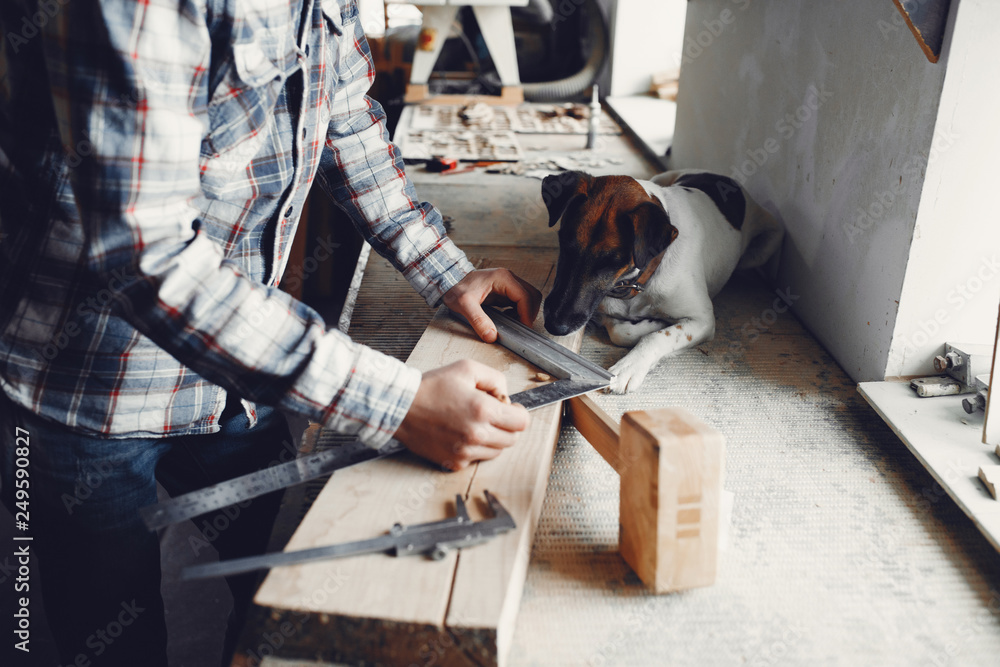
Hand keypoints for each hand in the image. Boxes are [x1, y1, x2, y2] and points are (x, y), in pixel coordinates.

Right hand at [394, 360, 530, 469]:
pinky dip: (474, 448)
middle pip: (512, 439)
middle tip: (493, 415)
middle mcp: (476, 434)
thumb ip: (495, 379)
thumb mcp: (467, 368)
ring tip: (475, 423)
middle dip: (507, 426)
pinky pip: (476, 459)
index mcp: (483, 410)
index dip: (519, 413)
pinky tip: (461, 433)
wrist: (401, 407)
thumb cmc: (430, 387)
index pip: (522, 422)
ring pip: (496, 451)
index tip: (512, 409)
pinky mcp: (454, 462)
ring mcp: (465, 451)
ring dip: (493, 438)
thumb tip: (506, 396)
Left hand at [443, 268, 541, 342]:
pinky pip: (520, 301)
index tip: (523, 328)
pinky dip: (519, 311)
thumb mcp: (464, 305)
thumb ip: (478, 320)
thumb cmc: (455, 288)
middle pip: (532, 295)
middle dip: (530, 313)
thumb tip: (491, 336)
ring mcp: (508, 284)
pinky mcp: (504, 290)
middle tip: (521, 327)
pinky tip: (508, 318)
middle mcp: (508, 279)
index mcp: (503, 278)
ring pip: (528, 298)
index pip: (526, 296)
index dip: (527, 314)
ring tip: (514, 323)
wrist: (448, 281)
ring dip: (526, 312)